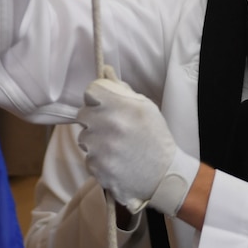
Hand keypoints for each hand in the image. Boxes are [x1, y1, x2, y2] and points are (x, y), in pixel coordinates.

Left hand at [76, 76, 196, 215]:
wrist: (164, 175)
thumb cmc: (155, 139)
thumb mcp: (146, 108)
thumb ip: (122, 90)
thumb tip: (105, 72)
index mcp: (121, 106)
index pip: (91, 91)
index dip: (97, 98)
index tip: (104, 105)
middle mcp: (108, 125)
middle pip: (83, 114)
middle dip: (94, 120)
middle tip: (111, 129)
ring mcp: (100, 148)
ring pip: (83, 138)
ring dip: (95, 141)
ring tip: (115, 147)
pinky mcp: (96, 167)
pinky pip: (88, 158)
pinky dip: (98, 160)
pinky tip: (115, 161)